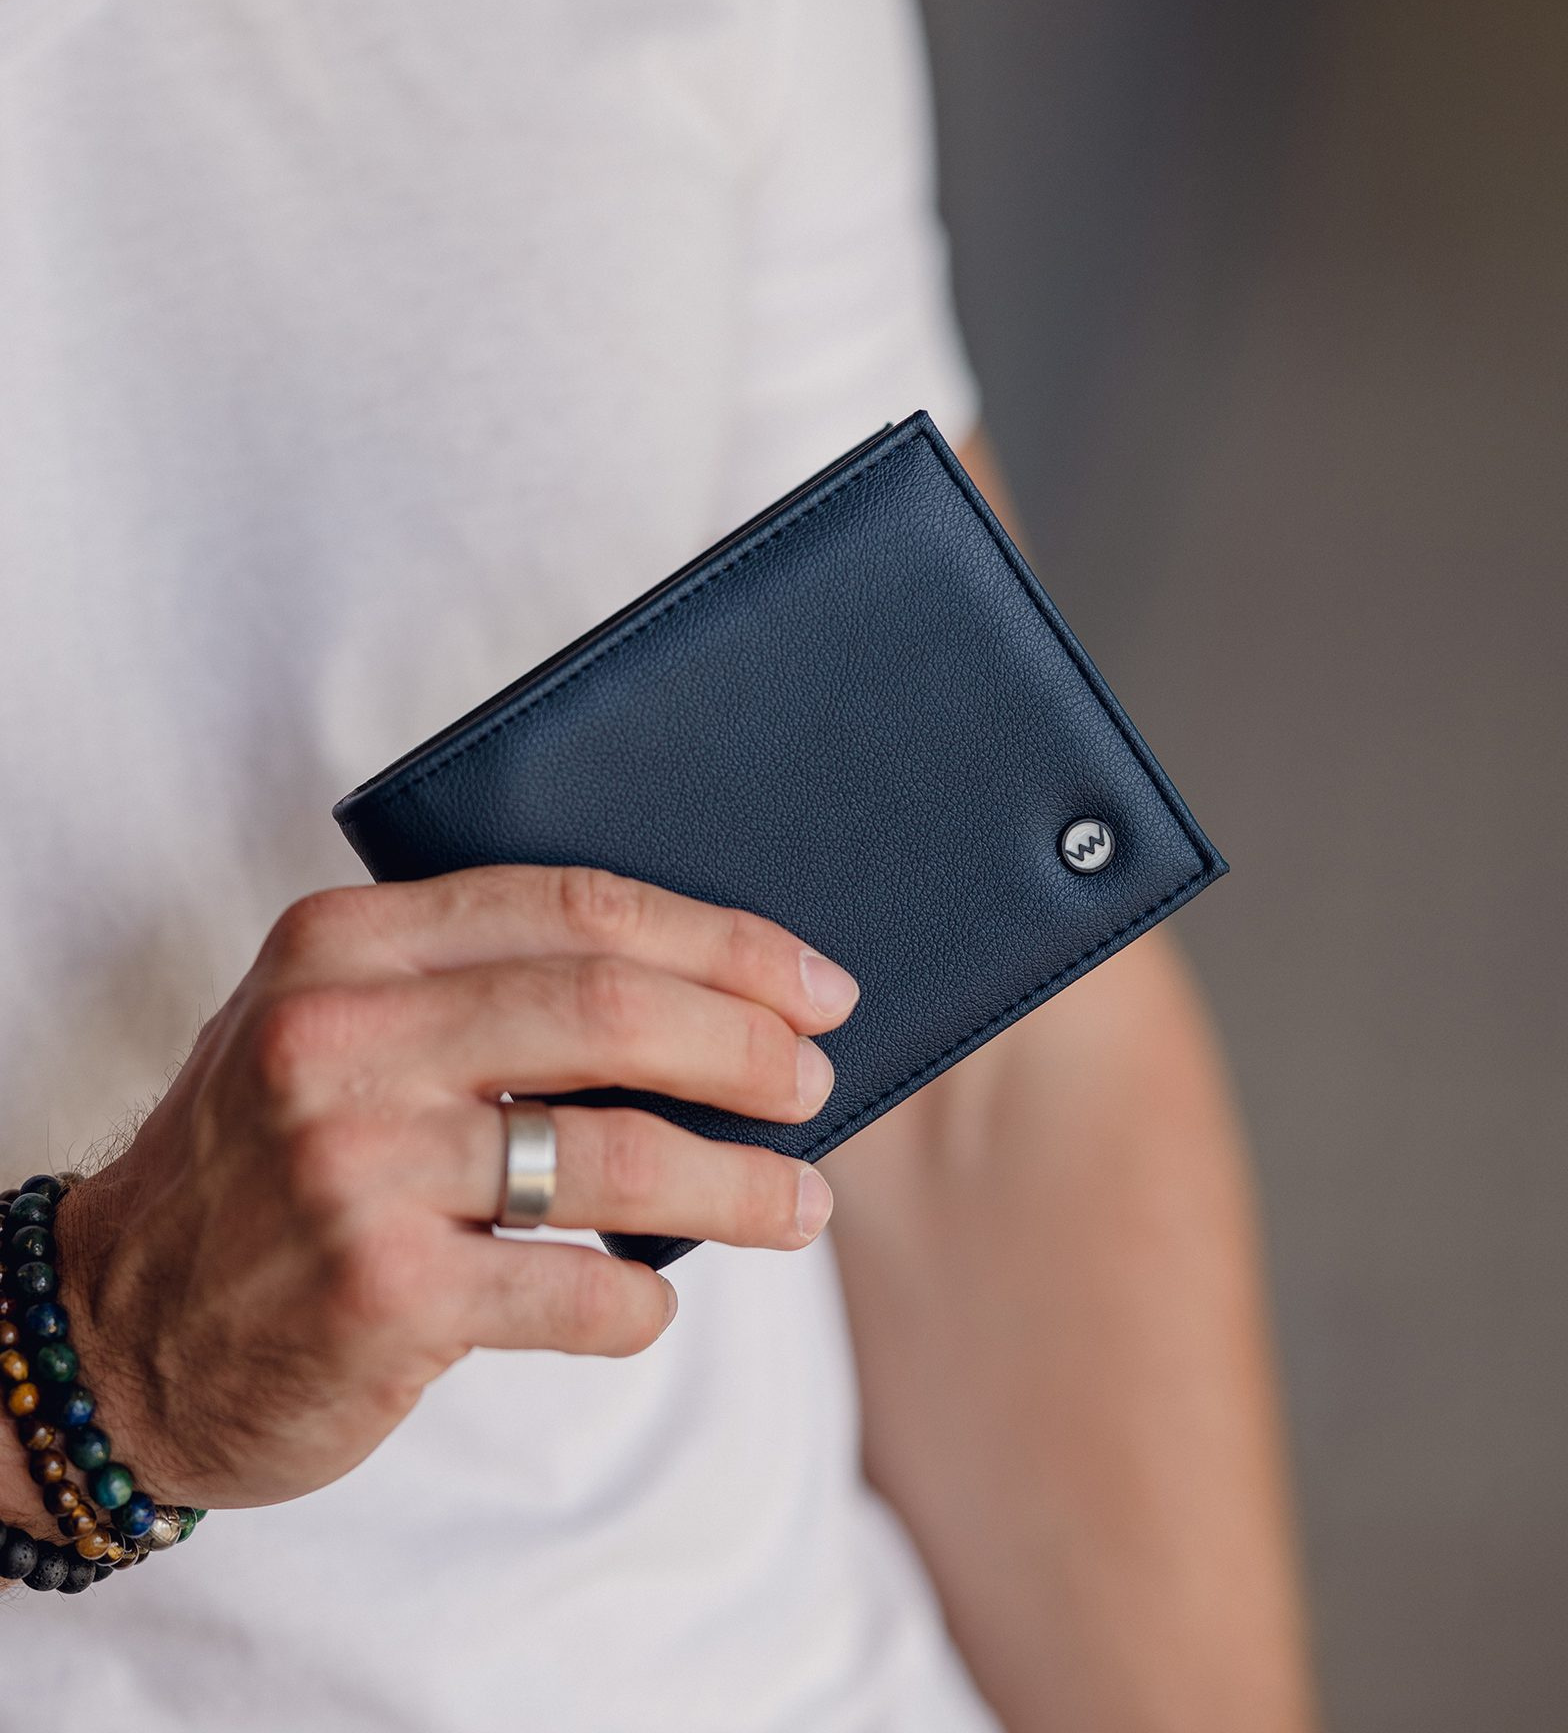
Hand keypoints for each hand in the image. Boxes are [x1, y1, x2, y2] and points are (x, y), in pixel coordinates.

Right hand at [34, 865, 856, 1515]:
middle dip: (747, 1045)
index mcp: (343, 945)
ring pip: (613, 1156)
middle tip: (819, 1080)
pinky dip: (639, 1303)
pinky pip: (572, 1292)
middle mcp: (341, 1039)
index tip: (812, 980)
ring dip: (738, 1183)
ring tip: (801, 1203)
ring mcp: (357, 1168)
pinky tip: (655, 1303)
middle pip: (609, 1011)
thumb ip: (468, 989)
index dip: (717, 942)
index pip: (571, 909)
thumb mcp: (329, 1028)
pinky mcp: (379, 1296)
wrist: (111, 1329)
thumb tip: (701, 1000)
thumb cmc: (263, 1162)